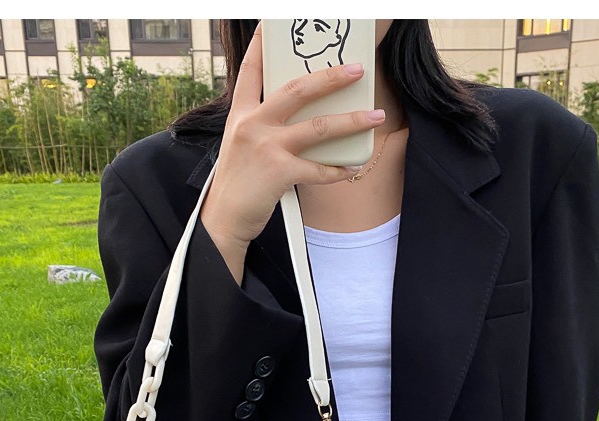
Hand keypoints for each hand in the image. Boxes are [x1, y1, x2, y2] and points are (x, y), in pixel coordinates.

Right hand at [200, 21, 385, 273]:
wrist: (223, 218)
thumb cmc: (236, 184)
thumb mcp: (241, 145)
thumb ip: (264, 127)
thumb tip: (301, 120)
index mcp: (241, 115)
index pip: (251, 72)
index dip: (261, 46)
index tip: (269, 25)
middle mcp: (252, 124)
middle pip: (297, 90)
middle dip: (331, 78)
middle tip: (356, 70)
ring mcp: (266, 147)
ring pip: (318, 127)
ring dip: (351, 121)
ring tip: (375, 116)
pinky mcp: (279, 172)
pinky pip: (319, 169)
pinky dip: (339, 170)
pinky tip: (354, 167)